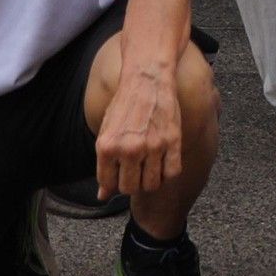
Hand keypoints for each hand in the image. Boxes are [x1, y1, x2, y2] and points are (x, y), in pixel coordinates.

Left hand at [93, 50, 185, 200]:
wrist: (147, 80)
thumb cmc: (124, 106)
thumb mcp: (106, 134)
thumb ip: (104, 166)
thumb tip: (102, 196)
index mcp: (107, 147)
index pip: (108, 184)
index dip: (114, 184)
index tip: (119, 176)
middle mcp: (129, 149)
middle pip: (130, 188)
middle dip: (132, 185)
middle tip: (135, 173)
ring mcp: (152, 146)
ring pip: (152, 184)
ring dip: (150, 181)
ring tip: (149, 169)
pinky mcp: (173, 141)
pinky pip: (172, 172)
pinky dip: (168, 173)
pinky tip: (164, 163)